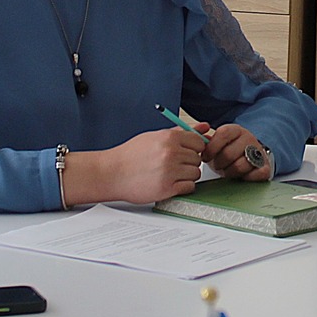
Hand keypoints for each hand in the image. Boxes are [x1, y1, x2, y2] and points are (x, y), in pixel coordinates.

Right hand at [69, 128, 205, 204]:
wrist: (112, 173)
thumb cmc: (131, 155)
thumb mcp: (154, 137)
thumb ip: (181, 132)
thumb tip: (204, 127)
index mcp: (169, 138)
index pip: (199, 142)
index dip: (193, 148)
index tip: (185, 152)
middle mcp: (171, 153)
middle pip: (197, 158)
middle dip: (189, 162)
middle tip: (174, 164)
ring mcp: (169, 171)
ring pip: (195, 173)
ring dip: (186, 175)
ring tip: (171, 174)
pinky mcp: (167, 188)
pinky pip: (189, 187)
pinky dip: (183, 186)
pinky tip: (171, 183)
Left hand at [203, 123, 272, 181]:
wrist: (248, 159)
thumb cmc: (228, 152)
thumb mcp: (216, 143)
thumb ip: (204, 138)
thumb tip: (197, 130)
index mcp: (236, 130)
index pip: (223, 134)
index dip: (211, 148)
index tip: (205, 157)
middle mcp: (249, 138)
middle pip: (229, 154)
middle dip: (219, 164)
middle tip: (218, 166)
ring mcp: (258, 152)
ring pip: (240, 166)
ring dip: (230, 172)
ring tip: (227, 171)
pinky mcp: (265, 166)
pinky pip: (257, 174)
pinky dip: (246, 178)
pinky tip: (240, 176)